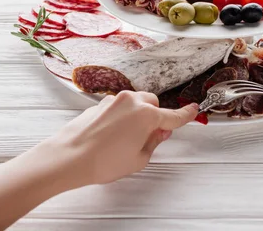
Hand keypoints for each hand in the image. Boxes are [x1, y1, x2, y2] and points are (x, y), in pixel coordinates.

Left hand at [47, 90, 197, 187]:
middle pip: (153, 104)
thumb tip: (159, 133)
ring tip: (127, 139)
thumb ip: (153, 143)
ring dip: (137, 115)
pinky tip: (112, 136)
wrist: (69, 157)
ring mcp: (114, 101)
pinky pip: (119, 107)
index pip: (173, 116)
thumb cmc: (102, 161)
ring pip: (135, 103)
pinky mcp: (99, 104)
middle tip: (150, 137)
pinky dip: (121, 117)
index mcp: (147, 115)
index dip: (186, 115)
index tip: (193, 110)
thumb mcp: (138, 159)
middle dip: (155, 117)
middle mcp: (132, 102)